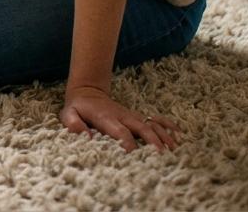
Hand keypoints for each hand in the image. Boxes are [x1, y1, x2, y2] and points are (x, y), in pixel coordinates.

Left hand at [59, 85, 179, 151]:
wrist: (88, 92)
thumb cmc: (78, 108)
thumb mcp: (68, 114)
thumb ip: (74, 124)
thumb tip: (87, 137)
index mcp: (107, 118)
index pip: (120, 132)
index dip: (128, 143)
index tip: (135, 155)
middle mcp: (123, 117)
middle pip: (141, 128)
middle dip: (152, 141)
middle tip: (162, 155)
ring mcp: (132, 116)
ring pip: (151, 124)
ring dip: (163, 136)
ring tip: (174, 149)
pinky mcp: (137, 117)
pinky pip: (155, 120)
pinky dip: (167, 126)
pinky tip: (178, 135)